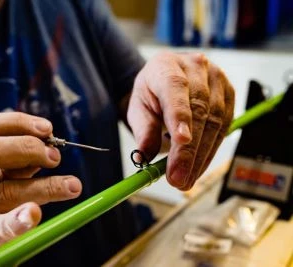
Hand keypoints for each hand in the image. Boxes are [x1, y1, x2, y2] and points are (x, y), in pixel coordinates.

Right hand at [0, 112, 81, 262]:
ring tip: (71, 185)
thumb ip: (18, 159)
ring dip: (42, 185)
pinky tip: (34, 214)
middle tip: (55, 156)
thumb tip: (50, 145)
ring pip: (0, 191)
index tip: (47, 128)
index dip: (17, 123)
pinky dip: (17, 220)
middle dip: (26, 147)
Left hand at [127, 51, 234, 189]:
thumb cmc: (152, 93)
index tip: (181, 141)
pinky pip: (225, 125)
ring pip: (215, 120)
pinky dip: (211, 150)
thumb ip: (143, 130)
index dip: (180, 115)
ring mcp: (216, 79)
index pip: (175, 88)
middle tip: (178, 179)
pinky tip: (198, 167)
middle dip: (189, 149)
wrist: (168, 76)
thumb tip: (144, 158)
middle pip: (199, 109)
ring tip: (186, 179)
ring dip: (201, 155)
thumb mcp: (138, 108)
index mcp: (166, 65)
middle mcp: (195, 67)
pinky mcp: (229, 93)